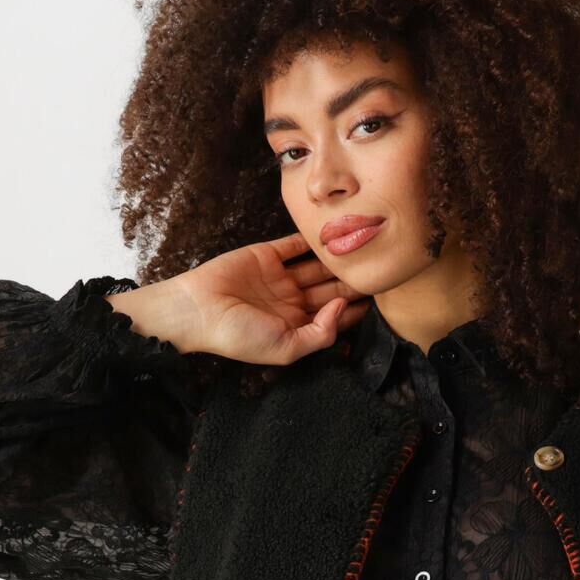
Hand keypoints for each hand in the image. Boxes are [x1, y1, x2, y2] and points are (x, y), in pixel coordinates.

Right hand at [107, 238, 364, 368]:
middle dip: (352, 282)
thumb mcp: (285, 348)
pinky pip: (293, 246)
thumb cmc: (238, 336)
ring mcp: (278, 278)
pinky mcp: (266, 256)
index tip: (380, 299)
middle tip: (379, 268)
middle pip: (328, 290)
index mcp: (295, 328)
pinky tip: (333, 232)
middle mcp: (290, 303)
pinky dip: (310, 240)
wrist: (198, 310)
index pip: (332, 318)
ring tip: (362, 248)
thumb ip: (319, 334)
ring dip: (336, 260)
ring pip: (316, 267)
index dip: (355, 310)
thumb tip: (342, 308)